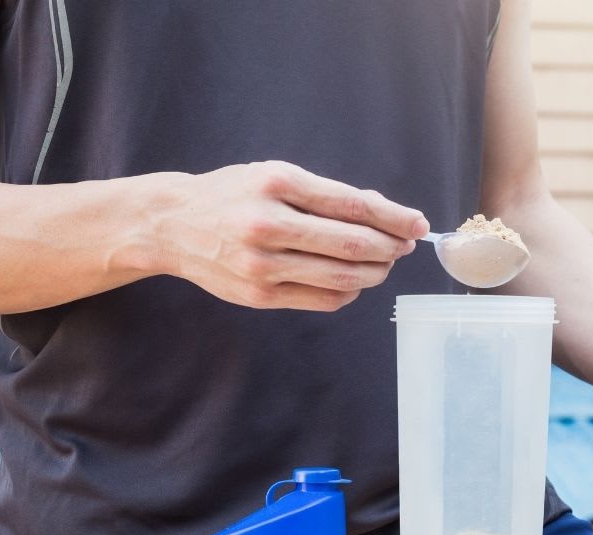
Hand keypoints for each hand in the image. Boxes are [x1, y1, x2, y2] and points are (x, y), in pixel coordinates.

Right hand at [139, 161, 428, 311]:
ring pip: (343, 278)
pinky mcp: (259, 296)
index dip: (394, 217)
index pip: (353, 206)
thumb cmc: (232, 195)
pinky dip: (349, 292)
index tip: (419, 224)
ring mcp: (262, 265)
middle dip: (391, 247)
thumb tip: (382, 211)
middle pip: (353, 245)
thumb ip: (324, 194)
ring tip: (384, 264)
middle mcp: (268, 225)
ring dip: (376, 273)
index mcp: (277, 184)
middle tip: (405, 245)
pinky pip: (323, 300)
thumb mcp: (273, 175)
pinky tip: (353, 281)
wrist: (173, 225)